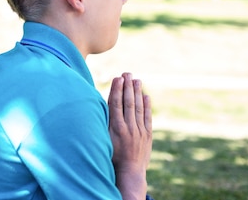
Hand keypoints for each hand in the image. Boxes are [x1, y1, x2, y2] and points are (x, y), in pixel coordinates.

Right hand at [108, 72, 151, 198]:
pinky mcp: (147, 136)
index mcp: (116, 128)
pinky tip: (146, 96)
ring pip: (138, 108)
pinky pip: (147, 118)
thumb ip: (104, 124)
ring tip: (137, 80)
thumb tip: (100, 108)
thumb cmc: (111, 157)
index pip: (116, 104)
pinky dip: (147, 106)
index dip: (117, 90)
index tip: (117, 78)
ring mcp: (140, 131)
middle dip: (127, 87)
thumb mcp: (104, 140)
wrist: (129, 173)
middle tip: (127, 73)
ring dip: (137, 93)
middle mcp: (129, 128)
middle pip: (128, 103)